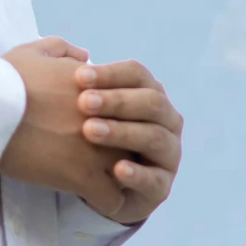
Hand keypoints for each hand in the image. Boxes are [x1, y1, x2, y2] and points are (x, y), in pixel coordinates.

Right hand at [0, 38, 125, 217]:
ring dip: (117, 178)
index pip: (128, 108)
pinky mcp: (83, 177)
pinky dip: (104, 202)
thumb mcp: (35, 52)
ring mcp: (97, 148)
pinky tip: (90, 198)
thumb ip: (64, 50)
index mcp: (99, 89)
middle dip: (123, 149)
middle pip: (134, 139)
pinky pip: (112, 199)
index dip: (116, 121)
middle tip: (106, 160)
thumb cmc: (5, 80)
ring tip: (101, 183)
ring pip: (128, 171)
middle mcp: (106, 118)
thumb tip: (85, 56)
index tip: (103, 130)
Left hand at [76, 59, 183, 224]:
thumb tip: (77, 57)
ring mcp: (168, 153)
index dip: (110, 74)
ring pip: (154, 137)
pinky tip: (116, 170)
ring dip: (122, 132)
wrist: (102, 188)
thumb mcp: (89, 109)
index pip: (137, 74)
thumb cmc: (95, 139)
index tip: (77, 77)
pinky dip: (137, 174)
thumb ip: (83, 81)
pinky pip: (154, 179)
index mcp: (151, 94)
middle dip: (117, 101)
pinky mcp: (162, 187)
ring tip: (90, 132)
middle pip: (151, 102)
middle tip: (83, 103)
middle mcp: (167, 120)